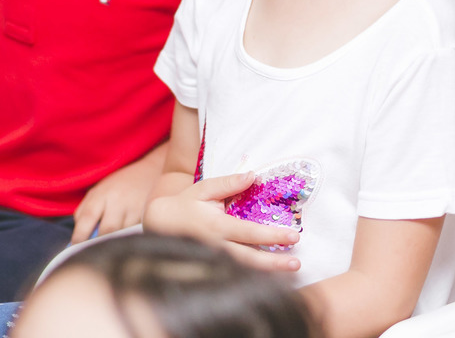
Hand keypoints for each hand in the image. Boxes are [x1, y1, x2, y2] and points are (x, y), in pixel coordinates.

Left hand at [71, 151, 163, 243]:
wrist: (149, 171)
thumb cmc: (118, 184)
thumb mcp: (97, 191)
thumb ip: (84, 212)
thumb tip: (78, 237)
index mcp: (101, 194)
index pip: (87, 218)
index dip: (80, 236)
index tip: (75, 248)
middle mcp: (118, 201)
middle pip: (106, 231)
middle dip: (99, 244)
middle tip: (93, 251)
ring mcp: (134, 209)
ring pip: (122, 235)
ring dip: (115, 242)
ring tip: (110, 244)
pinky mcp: (148, 216)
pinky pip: (134, 234)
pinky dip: (128, 239)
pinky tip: (126, 237)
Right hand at [144, 172, 301, 272]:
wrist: (157, 225)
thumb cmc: (184, 204)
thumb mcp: (203, 188)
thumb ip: (228, 184)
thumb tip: (253, 175)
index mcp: (216, 226)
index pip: (249, 233)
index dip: (272, 236)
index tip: (293, 237)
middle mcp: (216, 247)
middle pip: (249, 259)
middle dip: (274, 263)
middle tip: (296, 264)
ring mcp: (213, 261)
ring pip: (243, 271)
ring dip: (267, 273)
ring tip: (290, 272)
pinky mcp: (211, 269)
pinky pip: (234, 275)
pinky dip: (253, 278)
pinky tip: (270, 279)